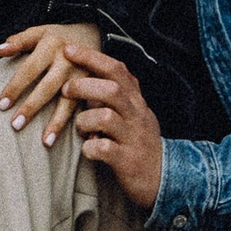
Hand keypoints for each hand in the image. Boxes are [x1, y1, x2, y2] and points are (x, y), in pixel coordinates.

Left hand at [0, 19, 103, 142]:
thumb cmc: (59, 37)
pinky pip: (90, 108)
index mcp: (51, 46)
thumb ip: (19, 41)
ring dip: (57, 122)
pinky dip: (87, 125)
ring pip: (69, 102)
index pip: (29, 69)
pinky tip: (83, 141)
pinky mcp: (96, 87)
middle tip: (15, 126)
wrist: (95, 34)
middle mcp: (67, 62)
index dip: (15, 87)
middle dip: (31, 107)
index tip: (1, 105)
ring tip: (45, 142)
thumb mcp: (40, 31)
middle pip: (47, 88)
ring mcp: (84, 76)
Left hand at [64, 53, 163, 208]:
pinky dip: (89, 148)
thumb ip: (116, 95)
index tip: (68, 50)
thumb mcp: (134, 114)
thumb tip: (87, 75)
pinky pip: (103, 149)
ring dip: (84, 121)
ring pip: (105, 117)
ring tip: (81, 128)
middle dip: (83, 86)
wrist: (165, 180)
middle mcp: (137, 116)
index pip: (117, 69)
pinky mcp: (127, 161)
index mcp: (137, 102)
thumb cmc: (140, 143)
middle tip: (66, 89)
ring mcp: (133, 138)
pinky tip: (88, 150)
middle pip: (111, 90)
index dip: (91, 57)